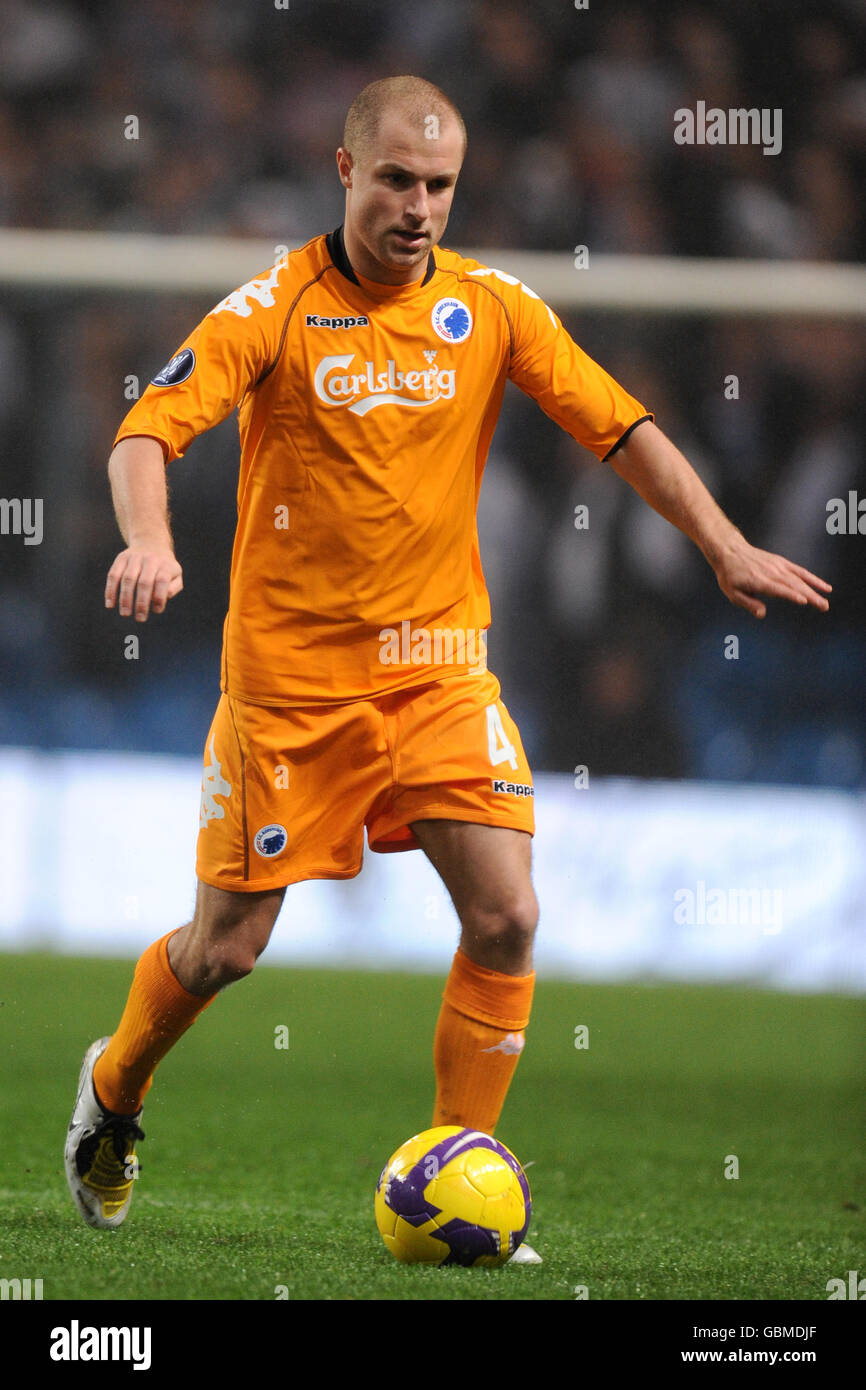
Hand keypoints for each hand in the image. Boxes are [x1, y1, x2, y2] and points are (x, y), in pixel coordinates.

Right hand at [105, 544, 182, 621]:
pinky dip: (110, 590)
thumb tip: (164, 597)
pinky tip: (110, 604)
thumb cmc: (165, 568)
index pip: (162, 581)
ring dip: (125, 598)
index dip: (159, 597)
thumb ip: (173, 588)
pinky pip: (113, 575)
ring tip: (125, 614)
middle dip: (141, 602)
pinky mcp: (121, 558)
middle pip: (144, 582)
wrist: (151, 543)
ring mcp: (134, 558)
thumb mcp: (176, 575)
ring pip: (128, 579)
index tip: (157, 611)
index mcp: (165, 565)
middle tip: (140, 618)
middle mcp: (150, 560)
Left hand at [713, 535, 831, 618]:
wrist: (731, 551)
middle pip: (794, 585)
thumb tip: (762, 614)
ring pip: (800, 579)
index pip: (778, 588)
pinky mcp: (782, 563)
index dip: (791, 594)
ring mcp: (779, 566)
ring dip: (815, 590)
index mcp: (759, 581)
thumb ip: (748, 604)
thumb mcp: (732, 593)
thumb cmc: (730, 575)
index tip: (804, 601)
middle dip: (810, 596)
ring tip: (825, 601)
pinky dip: (813, 579)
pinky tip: (824, 586)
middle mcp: (771, 573)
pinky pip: (800, 571)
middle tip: (824, 607)